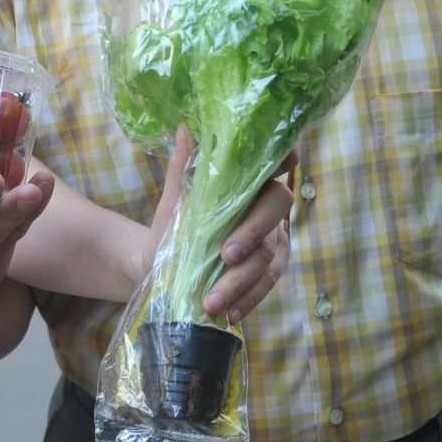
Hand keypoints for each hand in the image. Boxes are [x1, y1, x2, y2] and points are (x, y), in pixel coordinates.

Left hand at [146, 128, 294, 325]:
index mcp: (247, 181)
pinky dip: (247, 300)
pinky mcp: (267, 271)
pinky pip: (266, 285)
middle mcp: (266, 206)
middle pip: (276, 208)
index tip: (286, 162)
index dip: (284, 158)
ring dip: (242, 281)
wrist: (156, 265)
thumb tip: (185, 128)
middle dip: (252, 232)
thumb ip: (182, 167)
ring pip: (269, 255)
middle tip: (226, 255)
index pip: (273, 162)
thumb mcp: (173, 201)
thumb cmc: (171, 226)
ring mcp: (271, 239)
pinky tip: (229, 313)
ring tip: (212, 301)